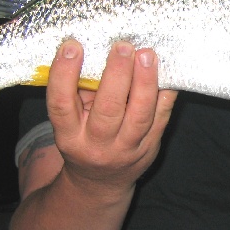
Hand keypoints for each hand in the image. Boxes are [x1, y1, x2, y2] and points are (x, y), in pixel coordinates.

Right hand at [46, 39, 177, 190]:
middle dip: (117, 75)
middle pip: (108, 109)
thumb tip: (97, 49)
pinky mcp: (151, 147)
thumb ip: (79, 91)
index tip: (73, 46)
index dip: (64, 74)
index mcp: (69, 136)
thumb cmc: (83, 139)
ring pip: (140, 115)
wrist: (100, 182)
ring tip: (147, 55)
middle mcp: (97, 145)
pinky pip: (162, 117)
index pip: (61, 104)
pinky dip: (166, 93)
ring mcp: (127, 149)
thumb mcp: (71, 121)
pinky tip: (167, 72)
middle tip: (123, 47)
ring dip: (146, 82)